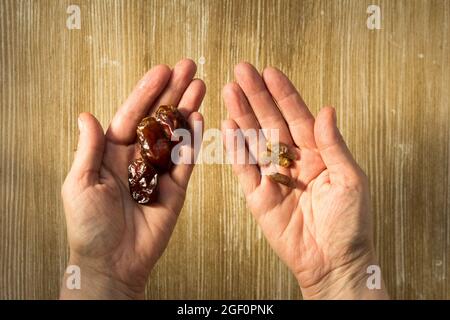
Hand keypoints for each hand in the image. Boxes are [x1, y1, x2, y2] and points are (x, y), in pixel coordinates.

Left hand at [60, 59, 204, 298]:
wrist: (113, 262)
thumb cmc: (89, 226)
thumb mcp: (80, 183)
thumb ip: (88, 149)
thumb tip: (87, 115)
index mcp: (112, 152)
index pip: (133, 114)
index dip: (147, 91)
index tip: (162, 69)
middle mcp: (138, 157)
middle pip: (159, 118)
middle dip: (174, 91)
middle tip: (191, 67)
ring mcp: (159, 172)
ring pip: (176, 134)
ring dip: (188, 109)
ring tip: (201, 85)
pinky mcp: (175, 189)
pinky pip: (186, 161)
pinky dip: (194, 141)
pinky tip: (200, 118)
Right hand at [222, 63, 387, 298]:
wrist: (334, 262)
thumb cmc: (351, 223)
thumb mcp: (350, 179)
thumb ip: (333, 144)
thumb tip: (326, 110)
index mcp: (317, 154)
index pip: (297, 116)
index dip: (283, 94)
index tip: (270, 72)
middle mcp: (293, 161)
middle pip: (270, 122)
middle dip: (256, 96)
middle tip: (241, 71)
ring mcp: (273, 177)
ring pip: (254, 140)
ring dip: (242, 115)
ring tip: (229, 90)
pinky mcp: (258, 196)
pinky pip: (244, 169)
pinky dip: (235, 148)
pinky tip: (228, 126)